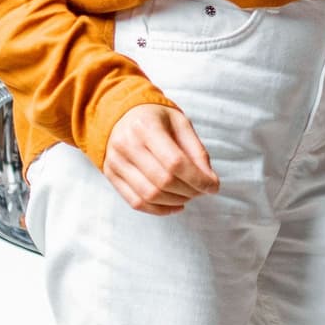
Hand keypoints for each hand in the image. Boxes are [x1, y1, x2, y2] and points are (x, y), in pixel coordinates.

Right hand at [104, 103, 219, 214]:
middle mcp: (126, 144)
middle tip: (202, 190)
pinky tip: (175, 205)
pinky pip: (136, 202)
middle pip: (162, 181)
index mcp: (146, 127)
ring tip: (189, 195)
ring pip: (149, 195)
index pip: (175, 162)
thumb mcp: (181, 124)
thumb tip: (210, 180)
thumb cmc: (156, 119)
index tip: (214, 186)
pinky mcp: (111, 175)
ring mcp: (115, 162)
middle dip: (189, 191)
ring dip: (176, 201)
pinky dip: (159, 210)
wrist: (121, 114)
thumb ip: (196, 150)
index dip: (198, 179)